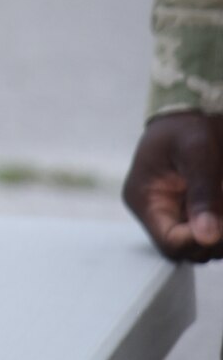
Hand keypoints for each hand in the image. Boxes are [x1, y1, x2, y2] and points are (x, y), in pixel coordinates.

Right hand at [122, 110, 222, 260]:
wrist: (195, 109)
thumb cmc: (190, 125)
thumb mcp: (198, 153)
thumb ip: (203, 194)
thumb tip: (207, 237)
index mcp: (144, 199)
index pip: (169, 242)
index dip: (198, 241)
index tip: (221, 225)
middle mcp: (157, 212)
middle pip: (190, 250)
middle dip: (217, 237)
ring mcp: (177, 214)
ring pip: (207, 245)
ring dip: (222, 231)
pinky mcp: (195, 212)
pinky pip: (213, 232)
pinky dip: (222, 224)